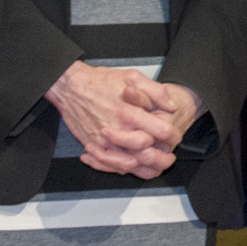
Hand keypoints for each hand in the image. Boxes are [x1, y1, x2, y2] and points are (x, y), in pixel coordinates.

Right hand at [46, 62, 192, 179]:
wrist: (70, 87)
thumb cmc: (99, 81)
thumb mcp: (132, 76)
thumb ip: (156, 91)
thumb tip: (171, 106)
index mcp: (130, 113)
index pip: (161, 132)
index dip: (174, 136)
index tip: (176, 137)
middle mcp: (118, 130)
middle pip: (148, 154)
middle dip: (163, 157)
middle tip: (169, 155)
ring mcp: (104, 142)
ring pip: (130, 165)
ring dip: (146, 168)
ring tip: (155, 164)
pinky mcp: (93, 147)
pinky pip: (110, 166)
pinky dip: (122, 169)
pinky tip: (132, 165)